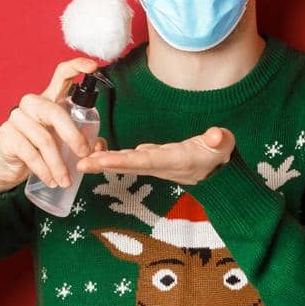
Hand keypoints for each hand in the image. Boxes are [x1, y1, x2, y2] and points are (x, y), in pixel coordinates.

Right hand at [0, 57, 105, 195]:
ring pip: (44, 139)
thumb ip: (84, 140)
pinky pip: (30, 153)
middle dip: (73, 135)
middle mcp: (32, 104)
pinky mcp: (6, 135)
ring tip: (67, 181)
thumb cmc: (42, 150)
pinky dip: (44, 170)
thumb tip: (99, 147)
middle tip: (84, 155)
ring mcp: (17, 118)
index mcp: (50, 100)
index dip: (76, 67)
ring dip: (59, 164)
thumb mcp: (65, 143)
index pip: (61, 76)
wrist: (9, 168)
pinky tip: (52, 181)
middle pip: (55, 112)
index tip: (93, 66)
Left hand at [75, 127, 234, 185]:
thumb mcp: (224, 145)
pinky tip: (94, 153)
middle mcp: (162, 165)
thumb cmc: (219, 154)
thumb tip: (217, 135)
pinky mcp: (151, 159)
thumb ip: (220, 140)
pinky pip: (127, 159)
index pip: (147, 160)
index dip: (124, 160)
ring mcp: (155, 163)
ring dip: (103, 162)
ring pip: (125, 163)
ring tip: (81, 160)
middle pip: (130, 165)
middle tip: (81, 164)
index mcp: (176, 160)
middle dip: (105, 164)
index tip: (103, 160)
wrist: (218, 170)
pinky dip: (110, 157)